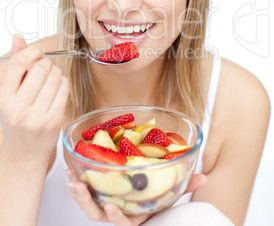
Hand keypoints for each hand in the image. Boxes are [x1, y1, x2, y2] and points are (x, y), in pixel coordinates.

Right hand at [0, 34, 68, 162]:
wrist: (23, 154)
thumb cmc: (16, 120)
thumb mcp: (8, 93)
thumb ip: (15, 65)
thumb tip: (18, 36)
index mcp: (3, 97)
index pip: (19, 63)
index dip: (32, 51)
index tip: (39, 50)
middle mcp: (17, 107)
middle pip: (40, 69)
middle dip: (47, 63)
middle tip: (46, 67)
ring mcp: (36, 116)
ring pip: (55, 78)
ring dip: (57, 73)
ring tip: (52, 79)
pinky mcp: (53, 122)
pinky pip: (64, 90)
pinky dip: (64, 84)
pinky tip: (58, 88)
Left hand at [66, 169, 206, 224]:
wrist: (144, 191)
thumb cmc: (155, 196)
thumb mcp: (170, 192)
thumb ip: (184, 186)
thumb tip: (204, 178)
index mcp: (135, 216)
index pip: (125, 224)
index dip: (117, 218)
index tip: (111, 207)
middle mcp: (118, 213)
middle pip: (98, 215)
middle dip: (86, 203)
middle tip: (79, 187)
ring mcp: (106, 202)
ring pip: (88, 205)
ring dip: (78, 193)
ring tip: (72, 180)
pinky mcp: (98, 191)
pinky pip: (85, 190)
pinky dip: (77, 181)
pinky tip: (71, 171)